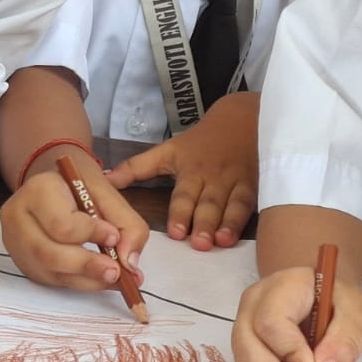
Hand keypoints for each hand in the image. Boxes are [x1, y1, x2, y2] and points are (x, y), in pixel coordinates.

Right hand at [1, 157, 146, 290]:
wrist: (54, 187)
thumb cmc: (80, 187)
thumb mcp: (108, 194)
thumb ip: (127, 224)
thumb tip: (128, 262)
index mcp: (38, 190)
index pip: (61, 224)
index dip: (91, 235)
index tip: (114, 237)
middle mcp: (18, 215)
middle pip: (49, 254)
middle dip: (87, 266)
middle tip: (117, 272)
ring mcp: (15, 242)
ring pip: (50, 272)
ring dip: (86, 279)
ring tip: (113, 278)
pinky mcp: (22, 261)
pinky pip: (51, 279)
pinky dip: (79, 282)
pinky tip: (97, 278)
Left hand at [106, 92, 258, 248]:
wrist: (244, 118)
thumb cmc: (202, 140)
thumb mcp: (169, 150)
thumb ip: (137, 167)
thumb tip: (104, 179)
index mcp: (190, 170)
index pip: (184, 194)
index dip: (180, 213)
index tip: (175, 232)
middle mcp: (213, 178)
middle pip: (208, 203)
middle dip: (202, 222)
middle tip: (198, 243)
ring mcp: (237, 182)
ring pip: (232, 204)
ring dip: (226, 224)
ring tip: (220, 242)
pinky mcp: (257, 185)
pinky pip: (252, 204)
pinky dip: (246, 220)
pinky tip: (243, 234)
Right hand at [232, 269, 361, 361]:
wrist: (318, 293)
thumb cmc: (335, 299)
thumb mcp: (355, 313)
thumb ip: (344, 341)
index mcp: (281, 287)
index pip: (272, 321)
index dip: (289, 352)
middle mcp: (253, 305)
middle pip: (247, 345)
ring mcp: (244, 326)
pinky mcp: (246, 347)